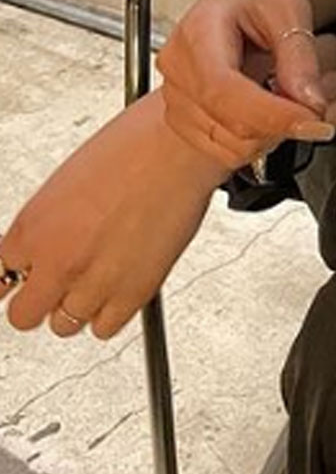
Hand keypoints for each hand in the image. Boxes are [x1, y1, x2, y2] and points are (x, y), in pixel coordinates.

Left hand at [1, 91, 224, 339]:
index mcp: (33, 227)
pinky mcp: (132, 295)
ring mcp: (94, 282)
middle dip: (39, 298)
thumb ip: (49, 221)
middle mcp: (58, 261)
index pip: (3, 273)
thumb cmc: (132, 145)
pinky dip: (109, 312)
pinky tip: (119, 283)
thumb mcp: (69, 179)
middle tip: (58, 281)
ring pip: (64, 326)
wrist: (179, 146)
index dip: (26, 267)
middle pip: (23, 315)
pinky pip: (103, 328)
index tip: (32, 269)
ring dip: (77, 305)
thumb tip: (46, 241)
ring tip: (98, 274)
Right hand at [156, 0, 335, 172]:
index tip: (314, 119)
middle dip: (283, 122)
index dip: (271, 114)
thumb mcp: (291, 9)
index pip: (223, 90)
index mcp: (196, 33)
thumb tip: (310, 103)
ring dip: (277, 133)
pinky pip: (230, 151)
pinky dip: (263, 139)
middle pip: (230, 125)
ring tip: (299, 97)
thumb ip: (300, 55)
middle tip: (320, 98)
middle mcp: (178, 70)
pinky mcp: (187, 122)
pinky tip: (277, 109)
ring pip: (234, 146)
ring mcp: (177, 99)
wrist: (243, 0)